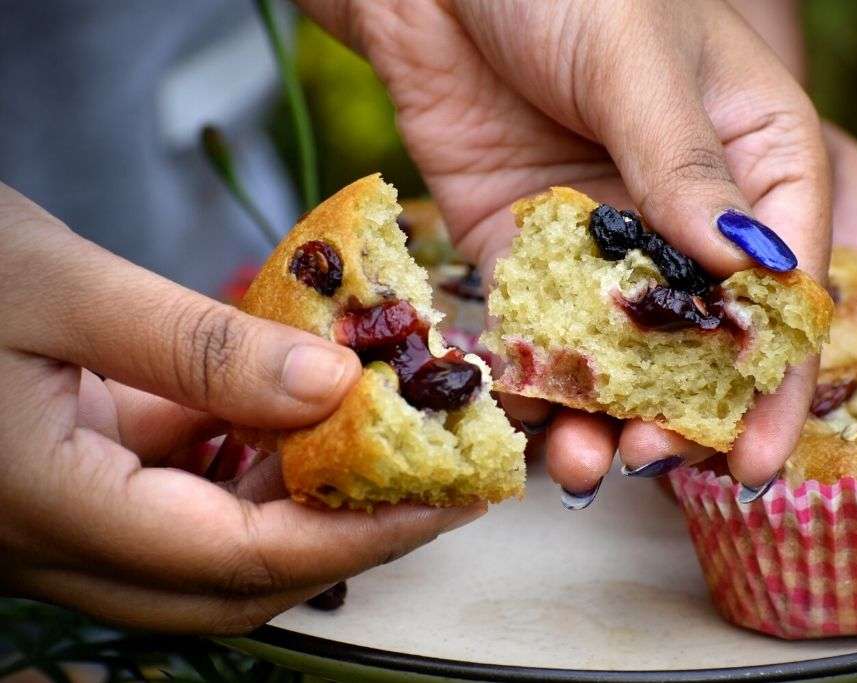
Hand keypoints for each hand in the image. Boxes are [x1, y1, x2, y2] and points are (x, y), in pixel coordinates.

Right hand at [0, 184, 483, 633]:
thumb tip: (331, 390)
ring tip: (383, 442)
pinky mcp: (74, 473)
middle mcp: (63, 537)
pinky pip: (181, 488)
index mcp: (50, 509)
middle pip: (236, 581)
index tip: (446, 494)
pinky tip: (289, 406)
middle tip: (433, 483)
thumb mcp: (56, 288)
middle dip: (348, 539)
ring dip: (302, 501)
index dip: (360, 532)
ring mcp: (68, 513)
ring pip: (213, 542)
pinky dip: (249, 458)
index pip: (242, 559)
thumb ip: (194, 347)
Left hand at [300, 0, 831, 490]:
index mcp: (755, 156)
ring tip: (586, 463)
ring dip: (606, 411)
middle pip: (703, 333)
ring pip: (619, 348)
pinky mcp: (523, 250)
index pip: (786, 280)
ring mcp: (603, 238)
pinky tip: (529, 423)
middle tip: (655, 461)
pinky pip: (536, 329)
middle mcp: (685, 210)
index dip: (776, 371)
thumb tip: (742, 271)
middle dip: (685, 408)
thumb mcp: (636, 60)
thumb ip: (684, 166)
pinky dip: (535, 380)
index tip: (756, 448)